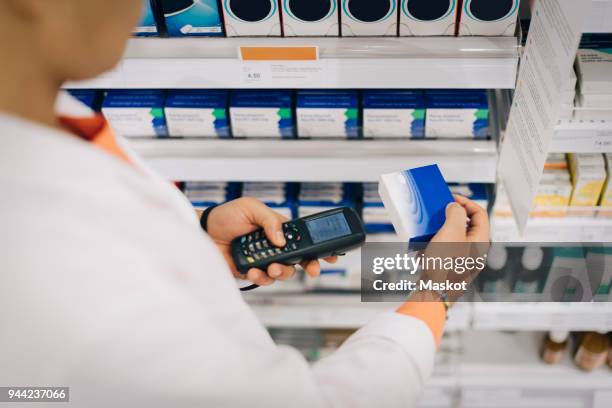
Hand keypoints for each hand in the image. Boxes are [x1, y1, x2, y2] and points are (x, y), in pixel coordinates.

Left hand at [206, 197, 336, 285]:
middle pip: (299, 260)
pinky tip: (252, 269)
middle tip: (311, 269)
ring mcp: (263, 260)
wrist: (203, 232)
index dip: (318, 248)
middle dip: (307, 265)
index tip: (331, 256)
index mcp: (278, 229)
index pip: (303, 239)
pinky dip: (260, 277)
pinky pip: (263, 279)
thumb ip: (270, 221)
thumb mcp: (250, 207)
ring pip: (283, 272)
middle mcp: (273, 246)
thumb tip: (282, 239)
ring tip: (271, 268)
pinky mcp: (251, 272)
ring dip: (281, 272)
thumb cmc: (226, 216)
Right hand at [417, 195, 490, 301]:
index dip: (466, 202)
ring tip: (429, 229)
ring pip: (453, 235)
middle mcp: (474, 250)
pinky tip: (423, 245)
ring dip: (439, 229)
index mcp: (480, 241)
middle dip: (450, 216)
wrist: (432, 292)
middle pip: (466, 224)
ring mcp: (462, 259)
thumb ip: (456, 214)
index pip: (480, 213)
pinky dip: (433, 243)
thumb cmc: (444, 268)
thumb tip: (455, 207)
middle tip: (440, 212)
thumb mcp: (451, 232)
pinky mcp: (449, 265)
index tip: (452, 199)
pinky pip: (442, 248)